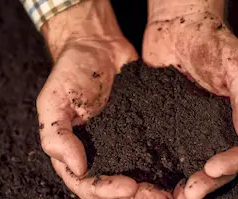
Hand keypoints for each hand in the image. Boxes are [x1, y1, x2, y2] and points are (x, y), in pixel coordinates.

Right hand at [36, 0, 170, 197]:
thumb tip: (77, 168)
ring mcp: (124, 147)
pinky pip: (157, 156)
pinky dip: (168, 169)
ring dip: (154, 190)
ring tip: (173, 193)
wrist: (100, 46)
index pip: (88, 186)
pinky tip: (183, 173)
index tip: (129, 187)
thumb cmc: (71, 71)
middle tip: (158, 196)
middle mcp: (101, 156)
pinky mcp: (146, 134)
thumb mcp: (53, 100)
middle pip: (117, 190)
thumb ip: (57, 135)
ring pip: (139, 179)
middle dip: (137, 197)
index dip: (107, 191)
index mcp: (75, 154)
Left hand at [143, 0, 237, 197]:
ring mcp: (193, 130)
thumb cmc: (212, 39)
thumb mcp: (237, 67)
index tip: (211, 167)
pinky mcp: (168, 127)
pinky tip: (149, 179)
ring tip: (166, 195)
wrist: (176, 22)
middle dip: (206, 184)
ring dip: (183, 185)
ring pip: (193, 167)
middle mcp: (219, 130)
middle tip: (187, 193)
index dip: (232, 166)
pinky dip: (161, 171)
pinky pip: (167, 154)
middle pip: (219, 169)